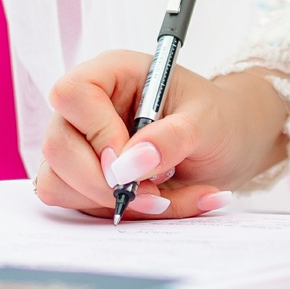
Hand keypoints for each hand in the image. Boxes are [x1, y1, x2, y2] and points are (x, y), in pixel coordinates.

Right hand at [33, 52, 289, 219]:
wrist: (231, 145)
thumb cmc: (220, 119)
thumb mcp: (208, 122)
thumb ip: (171, 138)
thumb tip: (129, 164)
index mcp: (115, 74)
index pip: (72, 94)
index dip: (94, 130)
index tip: (127, 160)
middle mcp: (89, 107)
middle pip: (57, 146)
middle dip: (103, 182)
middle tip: (155, 194)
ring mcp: (81, 145)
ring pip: (60, 183)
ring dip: (114, 203)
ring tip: (169, 198)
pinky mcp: (84, 179)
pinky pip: (78, 205)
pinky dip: (118, 215)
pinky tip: (161, 204)